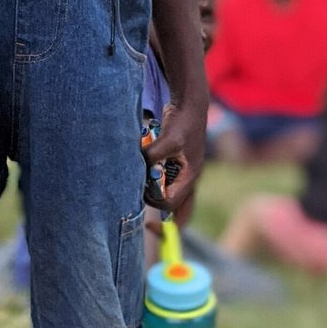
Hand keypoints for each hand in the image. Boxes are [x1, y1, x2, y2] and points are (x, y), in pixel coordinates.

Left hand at [144, 99, 206, 214]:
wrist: (189, 105)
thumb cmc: (183, 122)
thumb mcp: (169, 138)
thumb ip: (153, 154)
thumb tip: (137, 168)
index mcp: (189, 177)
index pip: (171, 204)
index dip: (155, 205)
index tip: (140, 197)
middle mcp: (188, 178)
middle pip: (180, 210)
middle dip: (165, 220)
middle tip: (147, 222)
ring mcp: (183, 172)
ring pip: (172, 197)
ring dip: (157, 198)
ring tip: (140, 193)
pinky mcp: (176, 163)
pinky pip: (166, 183)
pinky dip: (154, 183)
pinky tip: (142, 174)